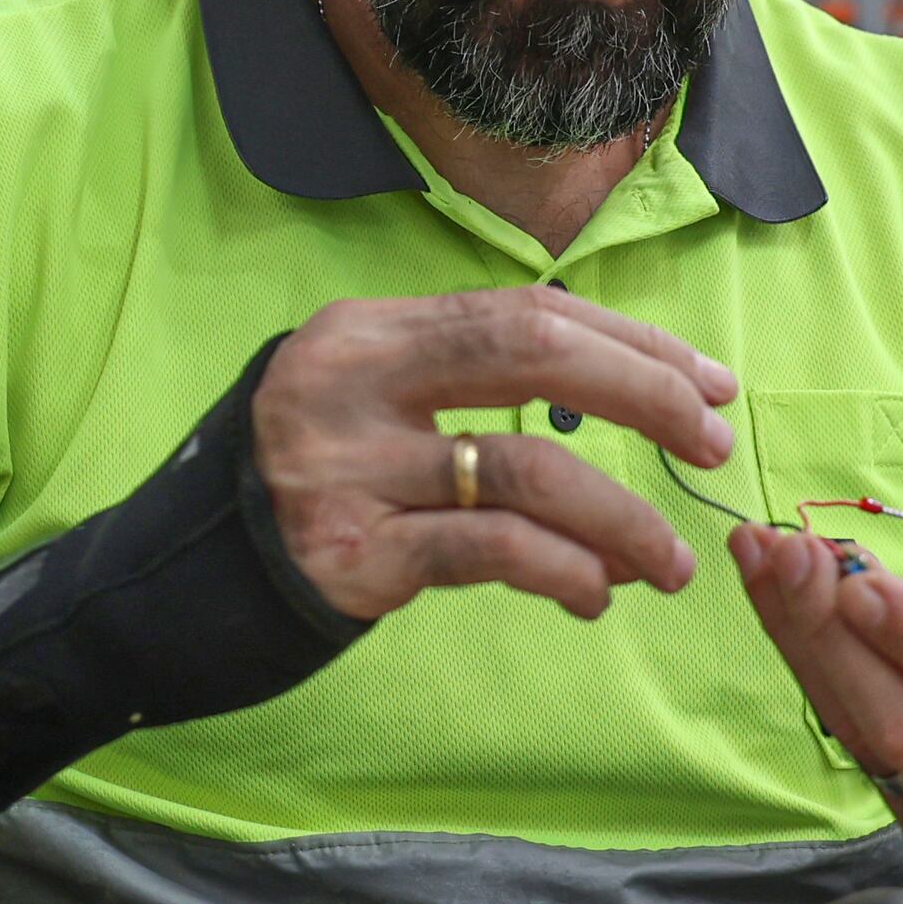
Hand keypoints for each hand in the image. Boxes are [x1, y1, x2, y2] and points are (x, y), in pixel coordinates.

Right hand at [251, 287, 739, 623]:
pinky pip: (491, 551)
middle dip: (647, 395)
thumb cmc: (311, 485)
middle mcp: (350, 385)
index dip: (632, 342)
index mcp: (365, 332)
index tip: (708, 382)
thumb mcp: (369, 402)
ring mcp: (348, 470)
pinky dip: (565, 569)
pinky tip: (595, 592)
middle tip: (713, 444)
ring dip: (623, 517)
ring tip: (668, 561)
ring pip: (528, 470)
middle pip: (532, 354)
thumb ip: (465, 381)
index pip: (525, 311)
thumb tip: (628, 394)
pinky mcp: (354, 556)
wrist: (189, 578)